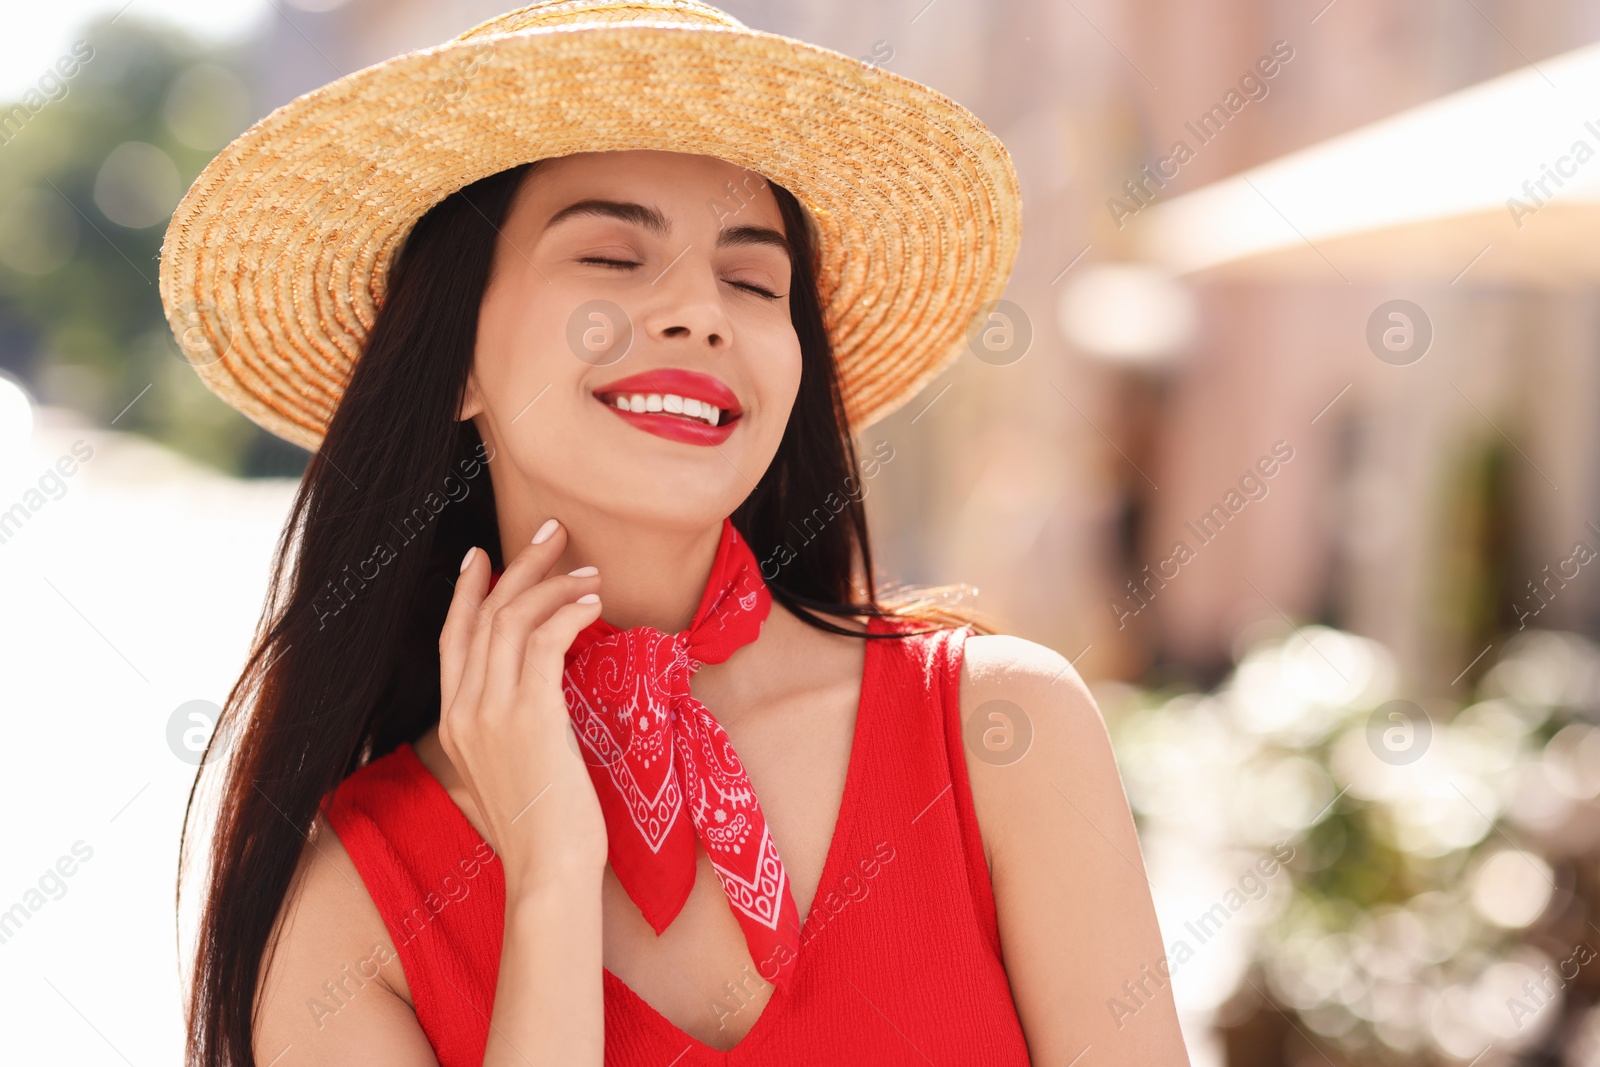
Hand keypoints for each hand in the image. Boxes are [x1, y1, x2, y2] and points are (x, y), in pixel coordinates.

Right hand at [439, 518, 607, 889]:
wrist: (550, 875)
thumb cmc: (547, 833)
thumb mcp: (517, 773)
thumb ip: (516, 732)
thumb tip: (543, 700)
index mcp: (455, 724)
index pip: (454, 639)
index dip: (469, 592)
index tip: (486, 556)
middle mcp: (464, 712)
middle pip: (483, 615)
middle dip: (519, 566)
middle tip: (552, 533)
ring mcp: (491, 713)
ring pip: (512, 619)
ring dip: (553, 584)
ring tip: (590, 570)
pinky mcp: (529, 716)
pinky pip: (544, 640)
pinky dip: (567, 612)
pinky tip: (592, 603)